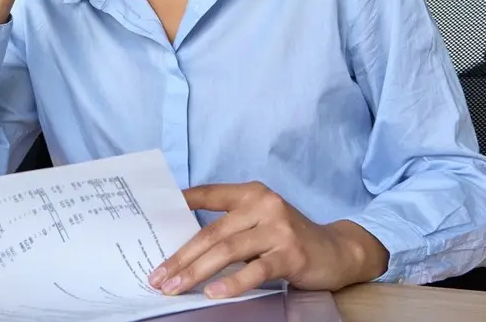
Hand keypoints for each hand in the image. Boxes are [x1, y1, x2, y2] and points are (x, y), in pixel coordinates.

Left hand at [147, 182, 389, 299]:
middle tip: (158, 276)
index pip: (207, 194)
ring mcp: (278, 228)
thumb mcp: (260, 222)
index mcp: (251, 193)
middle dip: (180, 257)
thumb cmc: (289, 239)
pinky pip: (255, 270)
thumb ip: (231, 225)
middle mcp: (264, 205)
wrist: (336, 251)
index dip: (178, 204)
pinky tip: (213, 293)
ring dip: (196, 272)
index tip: (149, 221)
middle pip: (212, 232)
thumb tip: (184, 245)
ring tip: (175, 287)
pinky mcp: (290, 254)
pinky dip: (232, 283)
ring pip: (227, 250)